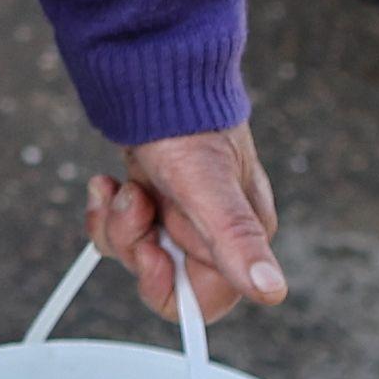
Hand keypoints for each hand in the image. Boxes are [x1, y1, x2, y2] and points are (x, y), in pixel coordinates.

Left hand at [92, 125, 283, 320]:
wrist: (156, 75)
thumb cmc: (189, 126)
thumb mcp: (209, 187)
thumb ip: (238, 240)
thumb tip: (272, 291)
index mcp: (239, 241)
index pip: (200, 304)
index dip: (164, 286)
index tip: (147, 252)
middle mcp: (212, 235)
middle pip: (159, 276)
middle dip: (133, 243)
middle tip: (133, 202)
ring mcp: (179, 218)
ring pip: (134, 251)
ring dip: (116, 221)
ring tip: (123, 185)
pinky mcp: (154, 201)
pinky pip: (120, 228)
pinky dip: (106, 207)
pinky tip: (108, 181)